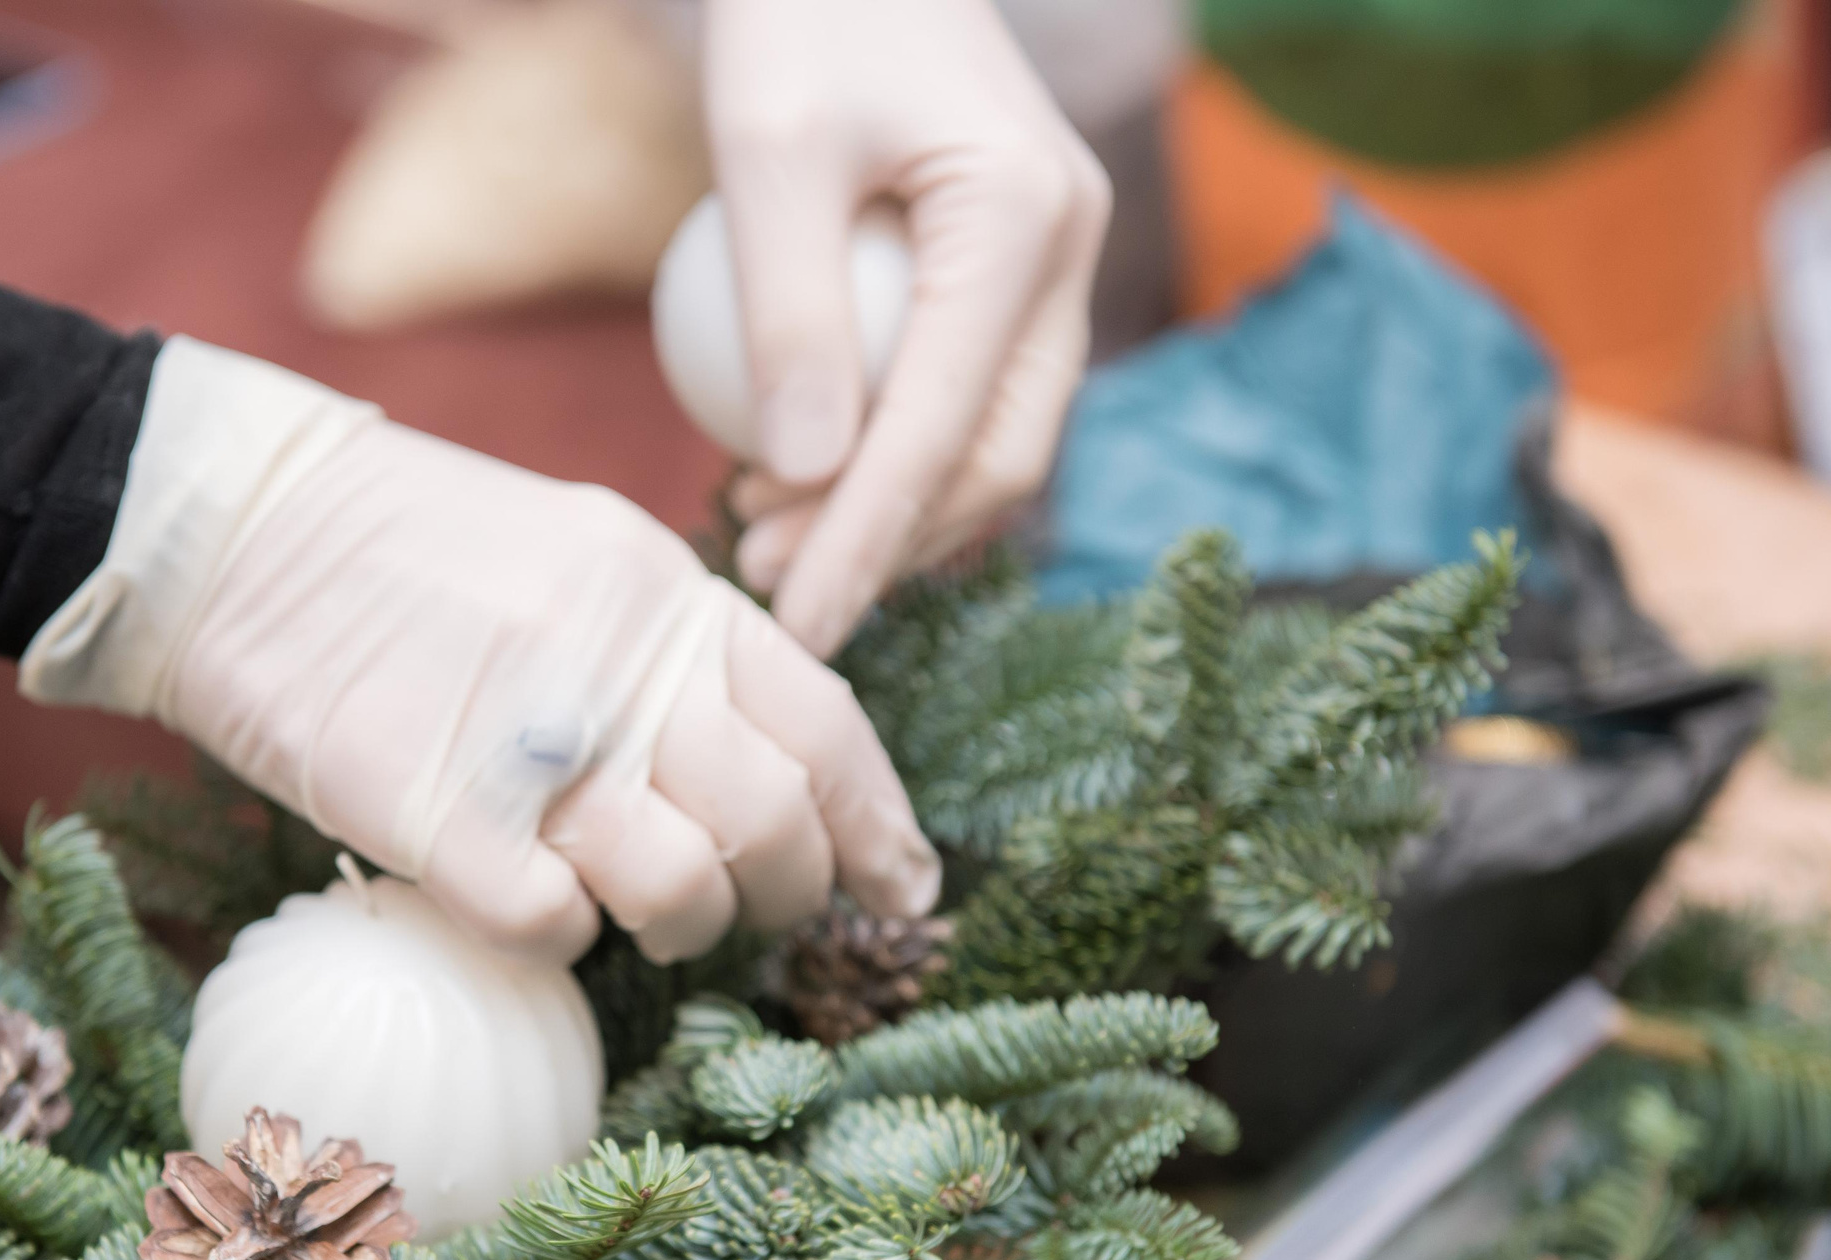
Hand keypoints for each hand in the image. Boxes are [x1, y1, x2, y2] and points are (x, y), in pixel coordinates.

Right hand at [21, 340, 939, 963]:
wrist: (232, 527)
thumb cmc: (396, 546)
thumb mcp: (574, 551)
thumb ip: (668, 646)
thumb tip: (754, 760)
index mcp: (669, 594)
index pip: (826, 723)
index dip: (880, 823)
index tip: (903, 889)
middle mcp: (626, 664)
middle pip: (774, 821)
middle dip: (786, 893)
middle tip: (748, 914)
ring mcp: (534, 742)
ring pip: (681, 889)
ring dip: (676, 928)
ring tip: (635, 917)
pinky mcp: (435, 814)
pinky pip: (551, 927)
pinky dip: (556, 940)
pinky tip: (524, 907)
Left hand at [702, 0, 1109, 656]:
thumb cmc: (797, 18)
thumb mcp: (765, 148)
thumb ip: (786, 312)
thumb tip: (807, 482)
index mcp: (1020, 216)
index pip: (944, 425)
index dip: (868, 540)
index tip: (797, 627)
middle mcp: (1065, 247)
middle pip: (1000, 453)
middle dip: (890, 544)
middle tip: (769, 587)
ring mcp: (1052, 260)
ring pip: (997, 438)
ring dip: (893, 511)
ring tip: (769, 539)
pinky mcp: (1014, 269)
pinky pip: (970, 396)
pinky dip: (896, 456)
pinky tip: (799, 477)